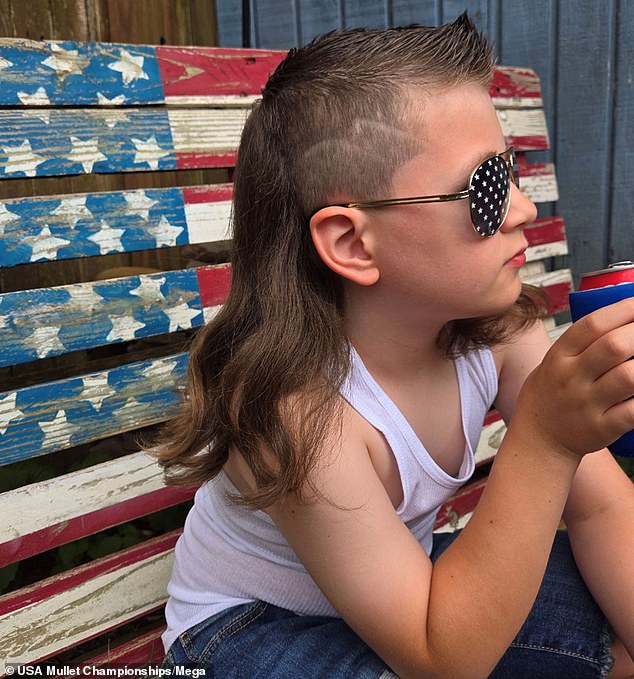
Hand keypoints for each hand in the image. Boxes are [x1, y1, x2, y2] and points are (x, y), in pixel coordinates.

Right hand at [514, 297, 633, 457]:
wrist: (538, 437)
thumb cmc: (554, 393)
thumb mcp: (556, 361)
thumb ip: (585, 341)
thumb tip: (629, 314)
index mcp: (559, 355)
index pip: (593, 324)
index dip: (624, 310)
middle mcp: (571, 377)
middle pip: (614, 346)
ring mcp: (586, 403)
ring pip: (628, 377)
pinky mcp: (601, 428)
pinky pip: (633, 412)